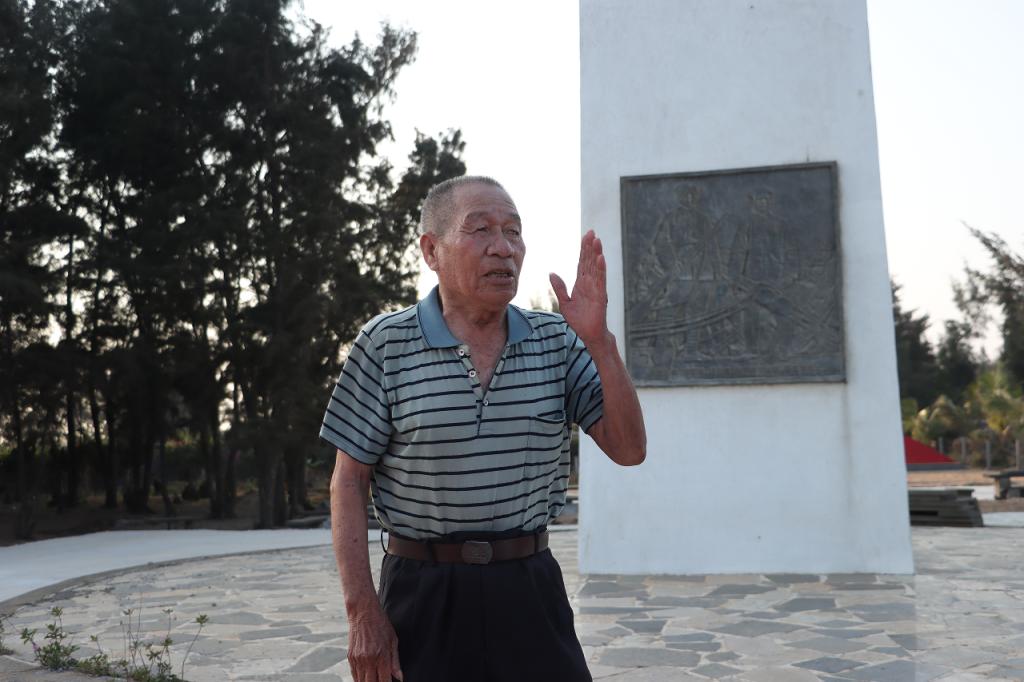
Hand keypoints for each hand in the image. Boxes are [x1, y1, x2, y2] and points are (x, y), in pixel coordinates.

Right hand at [347, 603, 401, 681]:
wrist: (363, 613)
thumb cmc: (381, 625)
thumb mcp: (393, 641)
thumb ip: (395, 661)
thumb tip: (400, 677)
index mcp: (381, 656)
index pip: (384, 681)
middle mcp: (368, 660)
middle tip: (382, 680)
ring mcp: (358, 659)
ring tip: (374, 679)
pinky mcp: (350, 657)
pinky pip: (354, 675)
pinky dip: (360, 679)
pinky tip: (366, 678)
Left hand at [550, 230, 609, 347]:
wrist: (588, 335)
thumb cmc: (579, 321)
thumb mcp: (565, 303)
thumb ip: (560, 288)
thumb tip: (551, 273)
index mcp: (582, 284)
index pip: (583, 263)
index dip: (583, 250)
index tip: (585, 236)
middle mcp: (590, 284)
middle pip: (590, 261)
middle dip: (590, 247)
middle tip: (591, 232)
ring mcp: (596, 289)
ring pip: (597, 268)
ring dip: (597, 254)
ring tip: (597, 240)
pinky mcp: (600, 297)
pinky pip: (601, 281)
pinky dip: (601, 269)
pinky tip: (601, 258)